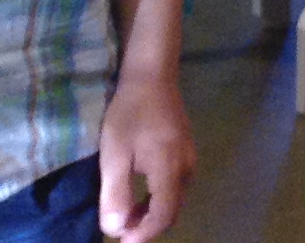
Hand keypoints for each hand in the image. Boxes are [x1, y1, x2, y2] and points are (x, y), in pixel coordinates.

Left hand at [97, 70, 192, 240]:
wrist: (151, 77)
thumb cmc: (129, 114)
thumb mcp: (114, 155)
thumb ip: (116, 194)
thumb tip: (116, 230)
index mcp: (170, 170)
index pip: (163, 216)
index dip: (143, 234)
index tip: (121, 242)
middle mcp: (186, 168)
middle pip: (172, 211)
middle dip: (147, 227)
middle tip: (121, 230)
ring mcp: (189, 158)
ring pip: (175, 199)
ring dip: (152, 214)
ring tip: (126, 216)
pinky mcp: (186, 151)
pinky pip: (176, 186)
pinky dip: (158, 199)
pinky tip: (139, 194)